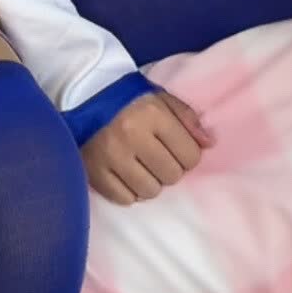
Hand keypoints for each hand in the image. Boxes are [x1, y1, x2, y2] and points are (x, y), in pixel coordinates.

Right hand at [79, 89, 215, 205]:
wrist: (82, 93)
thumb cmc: (128, 97)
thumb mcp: (160, 97)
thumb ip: (187, 118)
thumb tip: (209, 144)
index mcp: (151, 114)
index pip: (190, 156)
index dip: (187, 154)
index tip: (175, 147)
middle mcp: (131, 135)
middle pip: (172, 176)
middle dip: (168, 167)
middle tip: (155, 155)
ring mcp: (110, 155)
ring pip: (150, 191)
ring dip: (149, 181)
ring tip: (139, 164)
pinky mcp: (94, 171)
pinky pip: (125, 199)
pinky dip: (129, 189)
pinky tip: (124, 172)